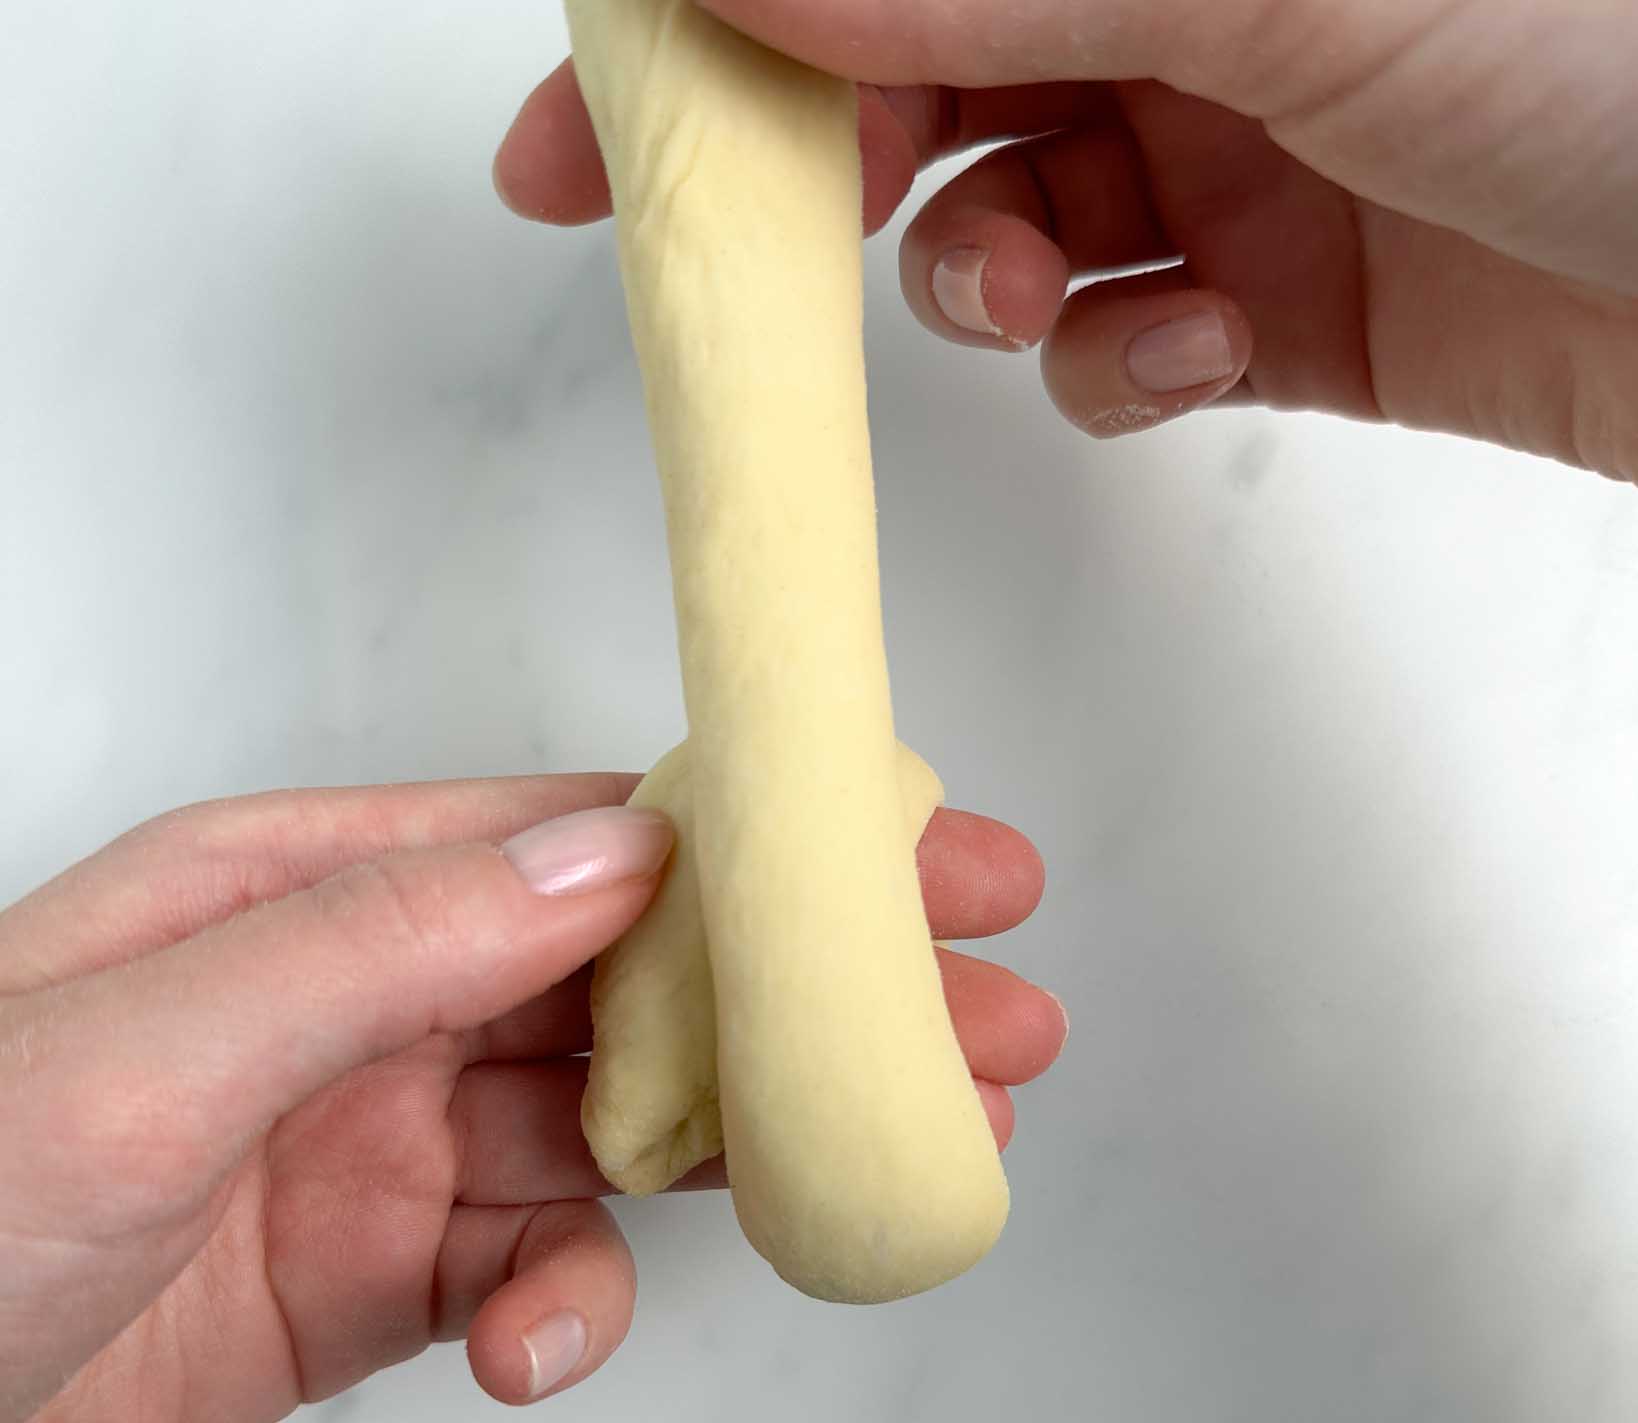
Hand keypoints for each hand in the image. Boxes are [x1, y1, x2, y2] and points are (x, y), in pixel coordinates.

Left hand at [0, 777, 1061, 1422]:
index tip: (934, 862)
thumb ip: (391, 948)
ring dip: (738, 1163)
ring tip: (885, 1177)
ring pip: (606, 1134)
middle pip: (637, 985)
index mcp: (303, 889)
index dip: (775, 848)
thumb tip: (623, 850)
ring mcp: (368, 1147)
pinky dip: (561, 1313)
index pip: (585, 840)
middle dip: (816, 1008)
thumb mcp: (151, 1052)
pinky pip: (522, 1274)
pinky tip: (539, 1352)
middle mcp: (356, 999)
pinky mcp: (365, 1286)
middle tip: (995, 1031)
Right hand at [496, 0, 1637, 479]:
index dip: (737, 15)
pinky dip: (1124, 363)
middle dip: (833, 154)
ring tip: (1026, 299)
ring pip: (1018, 213)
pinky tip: (1182, 353)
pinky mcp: (1302, 300)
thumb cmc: (1629, 61)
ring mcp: (1257, 140)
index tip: (611, 109)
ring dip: (985, 273)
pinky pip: (1138, 339)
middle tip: (749, 240)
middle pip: (931, 59)